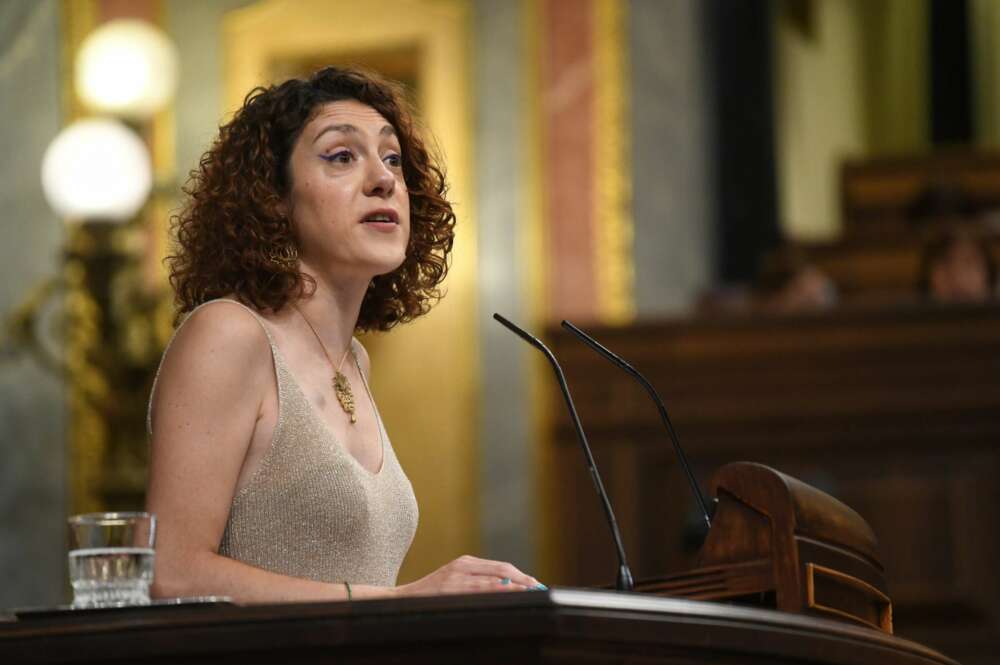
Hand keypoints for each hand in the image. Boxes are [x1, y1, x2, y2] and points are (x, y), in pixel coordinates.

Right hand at [395, 555, 539, 596]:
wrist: (401, 601)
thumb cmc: (430, 596)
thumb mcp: (453, 582)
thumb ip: (476, 582)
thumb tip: (506, 590)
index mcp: (465, 562)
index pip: (501, 567)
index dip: (520, 575)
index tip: (535, 584)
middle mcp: (463, 565)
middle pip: (501, 570)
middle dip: (523, 580)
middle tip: (539, 588)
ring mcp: (456, 577)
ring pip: (494, 579)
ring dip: (515, 586)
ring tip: (531, 592)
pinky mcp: (450, 588)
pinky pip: (479, 590)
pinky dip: (497, 591)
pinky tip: (508, 594)